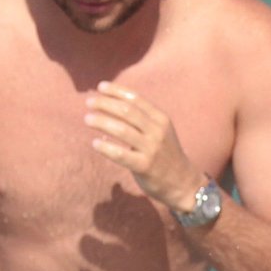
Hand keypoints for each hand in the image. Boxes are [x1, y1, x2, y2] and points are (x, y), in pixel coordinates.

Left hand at [84, 82, 203, 212]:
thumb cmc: (165, 154)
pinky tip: (95, 143)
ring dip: (101, 122)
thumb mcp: (160, 131)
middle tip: (89, 103)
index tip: (100, 87)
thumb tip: (110, 106)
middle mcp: (157, 131)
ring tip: (87, 119)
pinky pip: (121, 154)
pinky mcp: (145, 166)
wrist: (183, 182)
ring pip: (122, 130)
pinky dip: (106, 147)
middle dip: (105, 104)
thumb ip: (141, 119)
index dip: (116, 91)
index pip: (136, 99)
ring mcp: (152, 149)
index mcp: (161, 119)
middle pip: (127, 111)